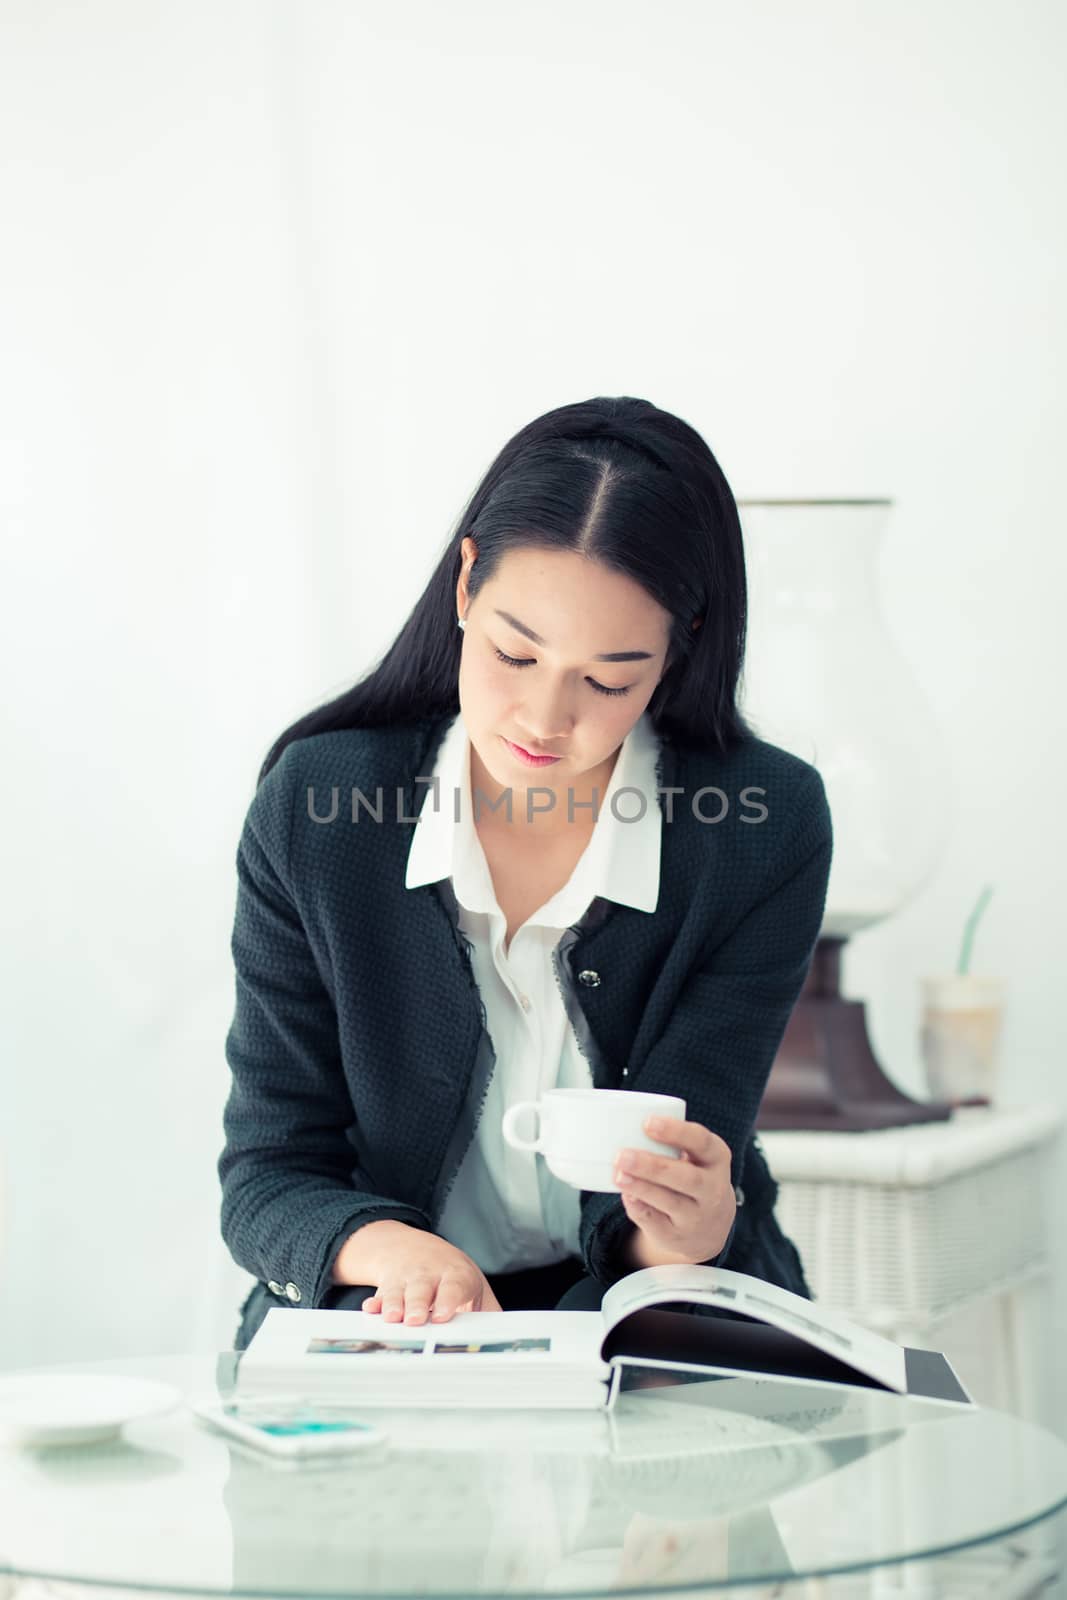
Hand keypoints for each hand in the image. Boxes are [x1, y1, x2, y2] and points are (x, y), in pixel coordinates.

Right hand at [333, 1221, 502, 1324]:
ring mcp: (406, 1277)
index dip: (448, 1299)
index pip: (454, 1286)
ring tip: (393, 1318)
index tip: (443, 1315)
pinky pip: (380, 1293)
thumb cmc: (451, 1277)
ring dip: (394, 1304)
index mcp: (456, 1275)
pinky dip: (375, 1303)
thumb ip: (487, 1312)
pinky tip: (371, 1310)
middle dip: (418, 1304)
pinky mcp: (387, 1283)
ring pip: (399, 1290)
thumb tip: (502, 1340)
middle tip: (417, 1320)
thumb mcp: (473, 1287)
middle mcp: (429, 1274)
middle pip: (423, 1288)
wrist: (414, 1247)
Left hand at [614, 1116, 734, 1264]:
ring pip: (671, 1202)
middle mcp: (713, 1189)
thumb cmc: (692, 1176)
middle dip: (653, 1166)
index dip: (675, 1132)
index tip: (647, 1123)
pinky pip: (656, 1223)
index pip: (702, 1142)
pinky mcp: (677, 1236)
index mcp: (717, 1159)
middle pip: (687, 1178)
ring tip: (619, 1175)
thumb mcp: (696, 1156)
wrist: (709, 1226)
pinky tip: (626, 1196)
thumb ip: (669, 1144)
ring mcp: (697, 1216)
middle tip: (622, 1155)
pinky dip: (639, 1208)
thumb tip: (622, 1131)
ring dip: (642, 1188)